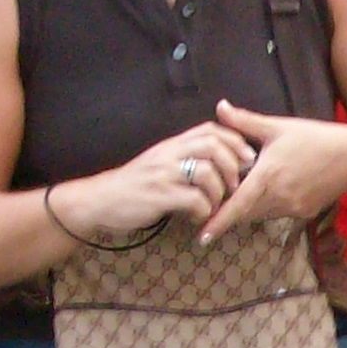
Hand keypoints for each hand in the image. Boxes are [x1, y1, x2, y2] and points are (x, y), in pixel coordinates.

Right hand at [50, 123, 260, 248]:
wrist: (99, 200)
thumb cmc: (133, 186)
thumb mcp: (158, 163)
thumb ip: (182, 157)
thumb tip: (217, 161)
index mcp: (171, 145)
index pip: (209, 130)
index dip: (234, 141)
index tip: (246, 157)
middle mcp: (168, 154)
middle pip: (213, 146)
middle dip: (232, 166)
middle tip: (235, 186)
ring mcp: (164, 174)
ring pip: (207, 173)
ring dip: (219, 193)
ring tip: (214, 206)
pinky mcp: (159, 196)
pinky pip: (195, 200)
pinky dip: (203, 211)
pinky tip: (196, 217)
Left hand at [203, 102, 346, 237]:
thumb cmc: (316, 138)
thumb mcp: (279, 126)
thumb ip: (245, 121)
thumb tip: (219, 106)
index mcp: (268, 176)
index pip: (237, 205)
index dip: (218, 221)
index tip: (201, 236)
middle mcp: (278, 198)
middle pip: (244, 213)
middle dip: (229, 211)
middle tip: (212, 204)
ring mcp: (291, 208)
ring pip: (259, 214)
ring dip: (247, 207)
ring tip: (239, 193)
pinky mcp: (302, 213)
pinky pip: (275, 213)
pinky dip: (265, 205)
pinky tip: (268, 190)